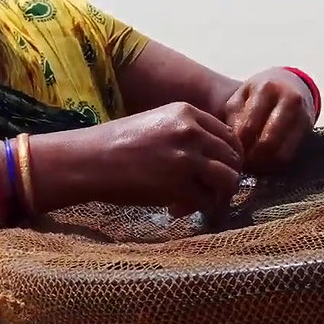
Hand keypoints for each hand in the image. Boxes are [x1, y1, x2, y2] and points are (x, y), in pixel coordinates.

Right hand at [53, 102, 243, 215]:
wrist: (89, 160)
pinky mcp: (179, 184)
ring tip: (201, 202)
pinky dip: (199, 209)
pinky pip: (208, 201)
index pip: (229, 135)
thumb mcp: (156, 123)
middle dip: (227, 178)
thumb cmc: (115, 144)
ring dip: (220, 195)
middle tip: (210, 192)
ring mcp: (187, 158)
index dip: (229, 157)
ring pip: (229, 179)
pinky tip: (177, 210)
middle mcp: (191, 131)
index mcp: (187, 112)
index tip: (218, 171)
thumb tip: (211, 159)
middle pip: (234, 158)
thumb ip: (185, 134)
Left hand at [222, 69, 316, 173]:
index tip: (231, 150)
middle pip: (268, 142)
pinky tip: (265, 159)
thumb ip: (234, 115)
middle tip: (242, 162)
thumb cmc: (260, 92)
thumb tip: (234, 142)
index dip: (238, 144)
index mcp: (266, 89)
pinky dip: (275, 162)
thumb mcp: (242, 94)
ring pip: (281, 153)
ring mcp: (302, 115)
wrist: (291, 83)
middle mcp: (289, 100)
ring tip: (253, 162)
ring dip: (264, 163)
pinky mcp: (309, 128)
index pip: (248, 126)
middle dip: (252, 157)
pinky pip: (290, 155)